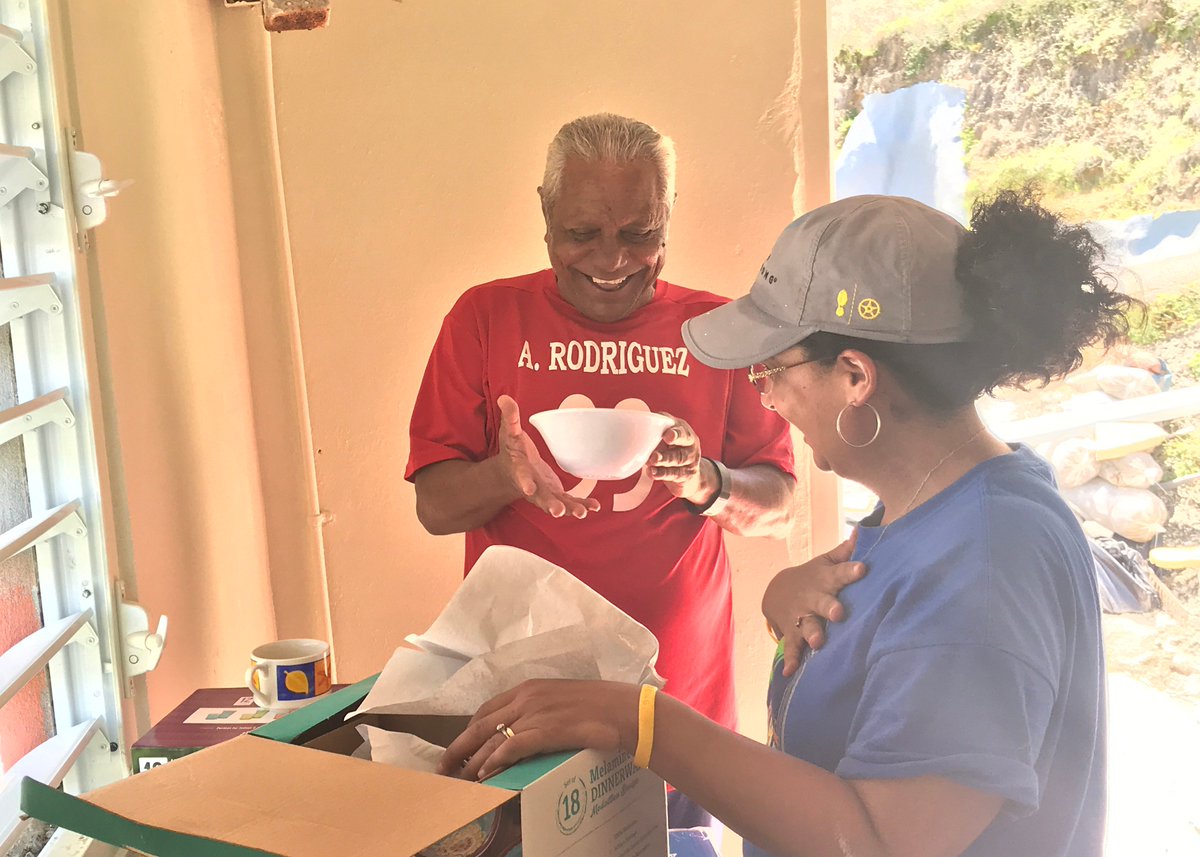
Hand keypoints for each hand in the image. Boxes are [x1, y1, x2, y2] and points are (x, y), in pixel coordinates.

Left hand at [437, 680, 637, 780]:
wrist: (623, 710)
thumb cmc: (599, 706)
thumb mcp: (562, 700)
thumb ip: (541, 710)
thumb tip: (526, 730)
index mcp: (529, 687)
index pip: (487, 707)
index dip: (469, 728)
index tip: (461, 744)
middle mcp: (527, 697)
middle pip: (481, 723)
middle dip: (459, 746)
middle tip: (445, 766)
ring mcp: (535, 713)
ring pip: (492, 738)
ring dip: (473, 760)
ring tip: (461, 778)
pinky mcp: (545, 730)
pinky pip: (511, 747)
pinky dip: (495, 762)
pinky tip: (486, 775)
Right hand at [497, 395, 600, 518]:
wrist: (511, 473)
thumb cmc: (512, 450)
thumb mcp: (509, 433)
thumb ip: (509, 418)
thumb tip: (504, 398)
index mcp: (520, 471)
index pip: (521, 477)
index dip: (525, 483)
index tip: (528, 489)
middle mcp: (532, 487)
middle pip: (541, 498)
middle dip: (550, 505)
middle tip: (557, 511)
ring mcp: (545, 494)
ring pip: (557, 504)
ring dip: (570, 509)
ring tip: (582, 512)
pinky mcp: (556, 495)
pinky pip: (569, 502)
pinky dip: (582, 504)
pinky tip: (594, 507)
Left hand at [646, 414, 711, 503]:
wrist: (687, 472)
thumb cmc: (671, 447)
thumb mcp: (665, 435)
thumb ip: (655, 428)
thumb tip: (631, 419)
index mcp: (684, 432)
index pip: (682, 432)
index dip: (676, 434)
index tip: (667, 436)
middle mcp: (690, 446)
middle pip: (680, 450)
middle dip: (667, 454)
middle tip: (654, 456)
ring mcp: (690, 461)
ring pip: (677, 462)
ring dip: (662, 462)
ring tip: (650, 463)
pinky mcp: (686, 475)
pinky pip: (674, 474)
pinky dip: (662, 474)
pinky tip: (652, 473)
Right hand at [762, 533, 864, 676]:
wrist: (776, 590)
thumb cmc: (812, 577)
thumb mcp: (825, 563)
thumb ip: (845, 552)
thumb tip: (864, 531)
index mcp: (825, 581)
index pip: (840, 573)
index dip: (850, 571)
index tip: (863, 569)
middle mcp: (813, 599)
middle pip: (822, 602)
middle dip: (830, 607)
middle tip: (839, 614)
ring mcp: (801, 616)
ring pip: (807, 626)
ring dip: (812, 634)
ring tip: (818, 643)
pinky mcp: (791, 632)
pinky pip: (791, 647)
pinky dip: (790, 660)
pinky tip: (790, 672)